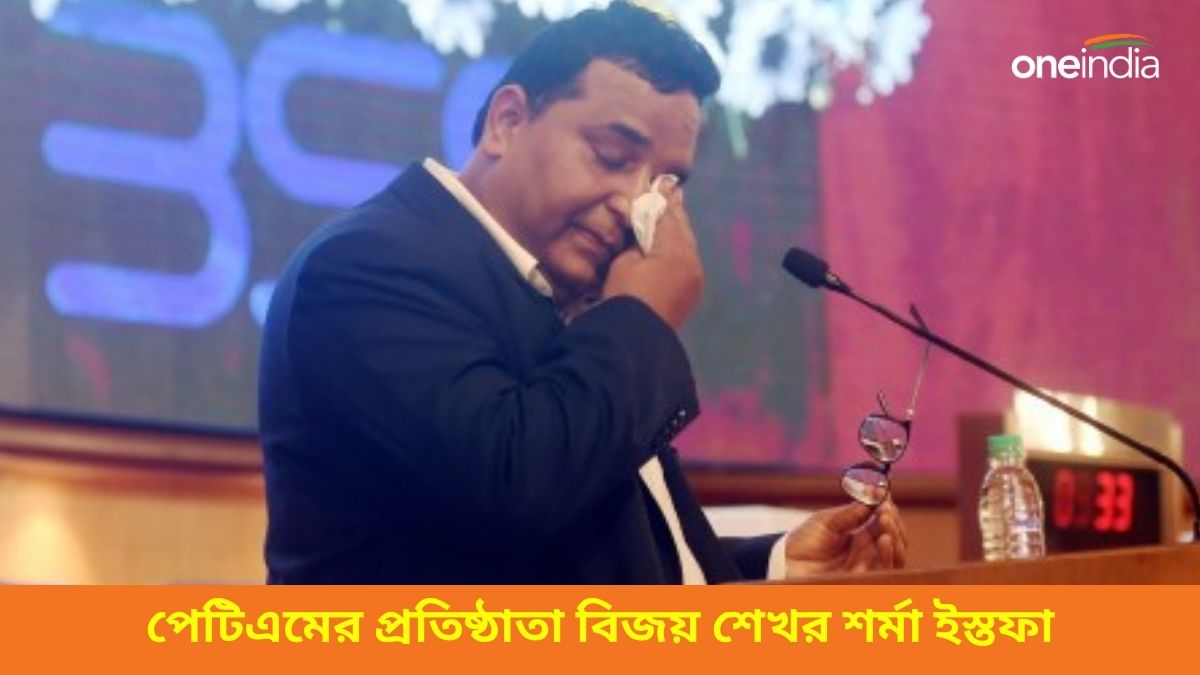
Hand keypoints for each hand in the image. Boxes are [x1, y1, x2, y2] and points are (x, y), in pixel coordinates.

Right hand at [602, 185, 702, 329]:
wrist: (635, 340)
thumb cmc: (625, 297)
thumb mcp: (624, 262)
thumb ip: (637, 240)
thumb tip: (644, 229)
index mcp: (675, 250)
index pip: (667, 215)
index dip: (663, 198)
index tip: (664, 181)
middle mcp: (691, 260)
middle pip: (682, 228)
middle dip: (674, 210)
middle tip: (672, 190)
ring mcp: (695, 277)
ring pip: (687, 244)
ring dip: (678, 229)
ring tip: (672, 213)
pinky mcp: (691, 291)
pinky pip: (687, 260)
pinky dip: (679, 248)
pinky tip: (672, 243)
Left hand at [782, 500, 908, 578]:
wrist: (783, 563)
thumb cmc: (803, 542)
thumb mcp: (826, 521)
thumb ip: (851, 513)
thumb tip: (874, 497)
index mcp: (861, 535)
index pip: (885, 523)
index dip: (889, 511)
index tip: (885, 497)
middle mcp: (868, 552)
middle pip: (896, 539)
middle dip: (894, 522)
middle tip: (885, 510)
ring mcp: (866, 566)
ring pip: (895, 555)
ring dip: (896, 536)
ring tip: (885, 520)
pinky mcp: (862, 580)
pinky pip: (884, 570)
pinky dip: (889, 554)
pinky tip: (885, 539)